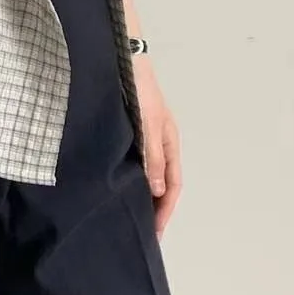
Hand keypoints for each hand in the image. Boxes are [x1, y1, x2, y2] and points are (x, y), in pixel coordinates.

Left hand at [131, 55, 182, 239]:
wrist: (125, 60)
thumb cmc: (140, 91)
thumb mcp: (149, 125)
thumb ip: (152, 157)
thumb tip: (158, 191)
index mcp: (170, 143)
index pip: (173, 185)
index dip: (165, 211)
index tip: (155, 233)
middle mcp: (159, 144)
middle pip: (162, 185)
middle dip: (156, 210)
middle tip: (143, 234)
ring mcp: (145, 140)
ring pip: (149, 176)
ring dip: (144, 197)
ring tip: (132, 218)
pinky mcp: (131, 134)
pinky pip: (136, 165)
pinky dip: (133, 181)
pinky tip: (121, 190)